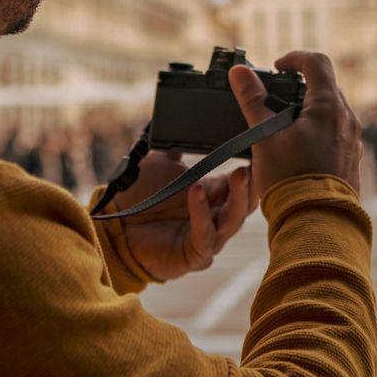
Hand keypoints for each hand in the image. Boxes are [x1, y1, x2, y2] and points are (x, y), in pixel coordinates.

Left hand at [108, 153, 255, 282]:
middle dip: (255, 182)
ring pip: (234, 221)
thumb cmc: (139, 195)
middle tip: (258, 161)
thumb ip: (179, 146)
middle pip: (247, 202)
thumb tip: (190, 120)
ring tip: (239, 173)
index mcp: (216, 195)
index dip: (255, 167)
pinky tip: (196, 191)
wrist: (113, 225)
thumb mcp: (162, 163)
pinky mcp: (195, 255)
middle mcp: (217, 217)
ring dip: (238, 197)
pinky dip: (202, 213)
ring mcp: (209, 238)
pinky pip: (205, 236)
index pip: (245, 182)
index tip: (263, 146)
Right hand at [230, 51, 362, 196]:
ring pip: (333, 111)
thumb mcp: (264, 137)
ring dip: (310, 110)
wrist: (316, 222)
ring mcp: (353, 140)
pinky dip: (319, 131)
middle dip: (301, 87)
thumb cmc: (290, 180)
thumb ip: (252, 101)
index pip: (317, 62)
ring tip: (285, 128)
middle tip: (276, 99)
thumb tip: (239, 71)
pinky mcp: (352, 159)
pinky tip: (300, 150)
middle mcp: (348, 119)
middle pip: (326, 87)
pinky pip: (337, 133)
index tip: (277, 68)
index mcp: (329, 106)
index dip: (294, 58)